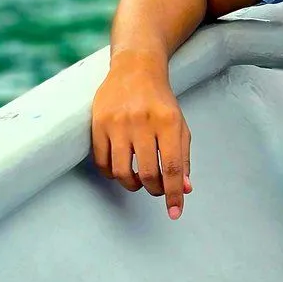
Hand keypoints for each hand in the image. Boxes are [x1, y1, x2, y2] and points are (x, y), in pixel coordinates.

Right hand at [90, 53, 192, 217]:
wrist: (135, 69)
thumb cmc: (161, 101)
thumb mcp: (179, 125)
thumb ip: (183, 157)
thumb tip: (185, 189)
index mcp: (168, 121)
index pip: (172, 167)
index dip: (174, 194)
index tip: (175, 212)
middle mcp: (142, 122)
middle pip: (148, 173)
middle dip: (154, 190)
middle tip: (156, 189)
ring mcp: (117, 123)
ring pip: (122, 172)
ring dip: (132, 184)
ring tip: (139, 180)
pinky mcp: (98, 123)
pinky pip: (102, 162)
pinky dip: (112, 174)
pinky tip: (121, 169)